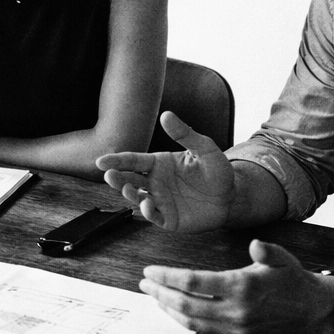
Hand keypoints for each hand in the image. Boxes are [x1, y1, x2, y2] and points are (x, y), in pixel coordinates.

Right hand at [96, 112, 234, 231]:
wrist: (233, 197)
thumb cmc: (218, 171)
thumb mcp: (205, 148)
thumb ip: (185, 134)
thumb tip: (165, 114)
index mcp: (158, 163)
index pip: (133, 161)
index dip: (116, 160)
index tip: (101, 161)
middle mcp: (155, 182)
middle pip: (129, 179)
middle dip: (116, 178)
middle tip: (108, 175)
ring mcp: (160, 201)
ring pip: (137, 198)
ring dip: (129, 194)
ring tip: (127, 189)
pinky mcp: (169, 219)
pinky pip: (154, 216)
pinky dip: (148, 212)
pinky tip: (147, 204)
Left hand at [140, 239, 333, 333]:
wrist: (317, 313)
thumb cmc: (295, 281)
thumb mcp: (283, 259)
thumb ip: (266, 251)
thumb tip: (254, 243)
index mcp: (243, 287)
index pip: (193, 283)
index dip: (166, 278)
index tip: (149, 272)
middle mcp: (236, 312)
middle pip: (185, 304)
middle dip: (159, 294)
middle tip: (144, 284)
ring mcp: (237, 330)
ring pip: (191, 322)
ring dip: (168, 310)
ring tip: (154, 297)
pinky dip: (186, 322)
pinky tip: (176, 311)